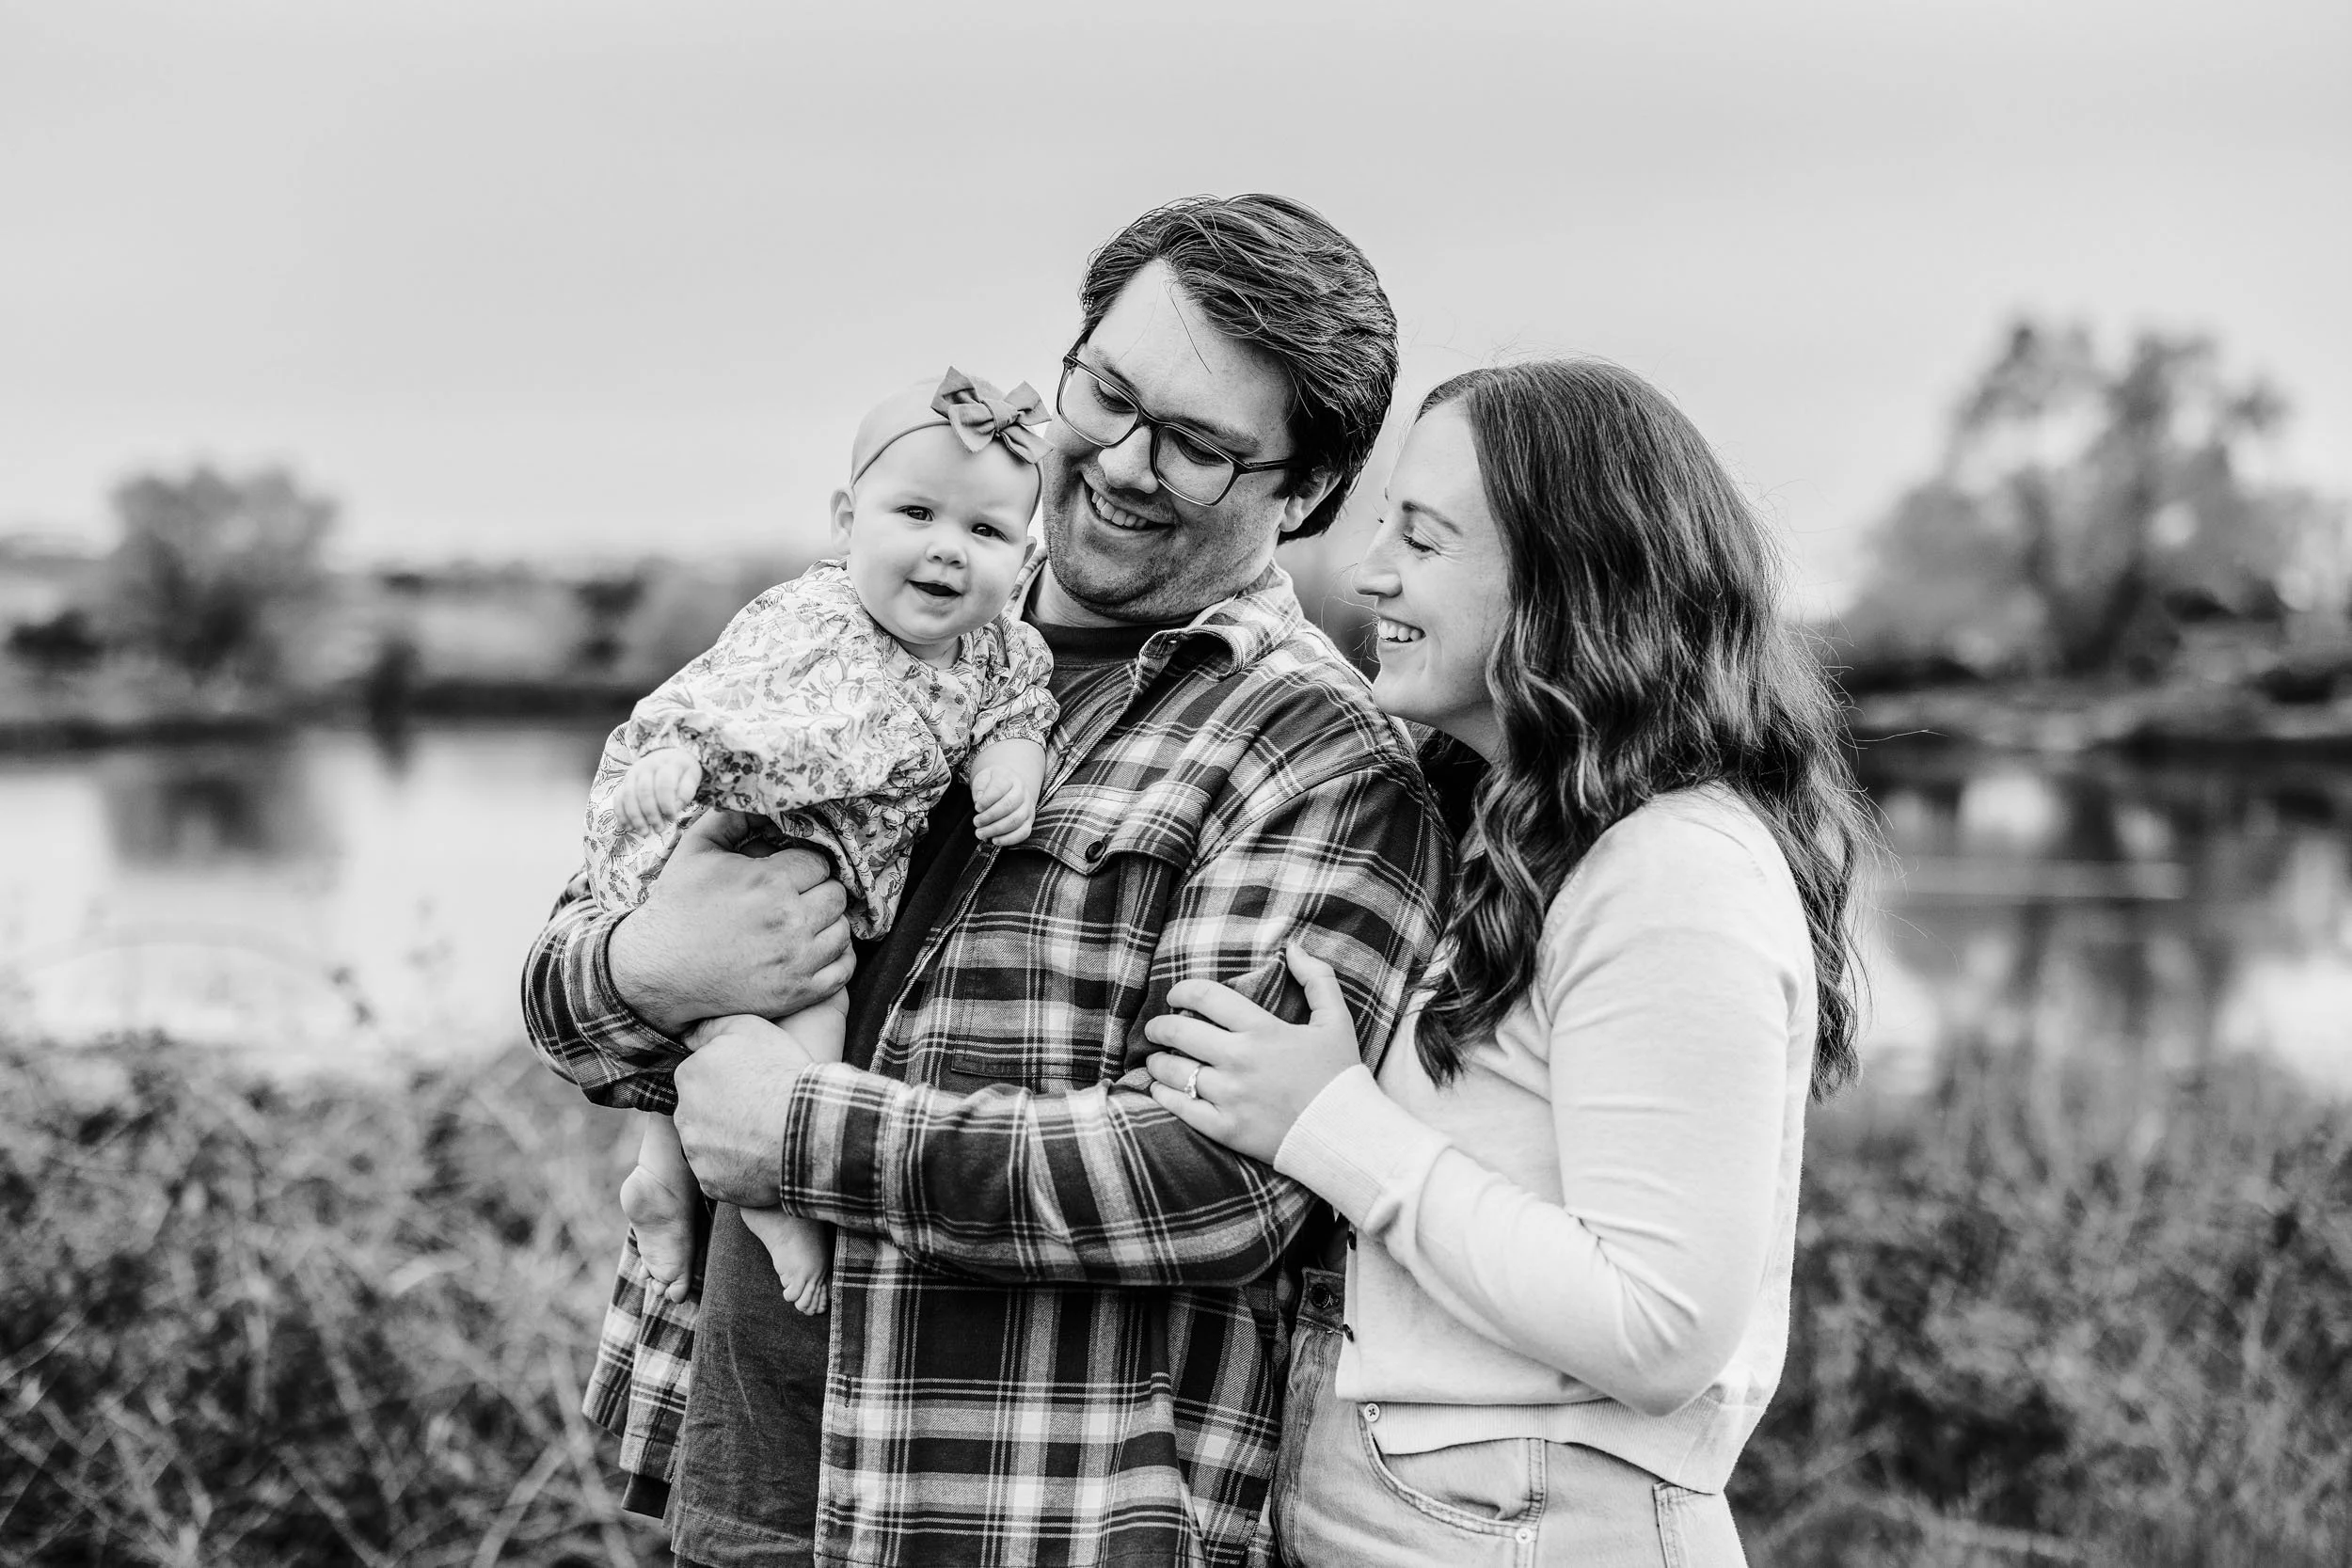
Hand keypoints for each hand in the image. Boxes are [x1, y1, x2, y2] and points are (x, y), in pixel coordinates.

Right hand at [609, 809, 854, 1035]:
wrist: (657, 969)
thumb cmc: (677, 905)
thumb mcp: (697, 849)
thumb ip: (734, 817)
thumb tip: (763, 798)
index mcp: (770, 882)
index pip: (819, 863)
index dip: (802, 867)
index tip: (785, 875)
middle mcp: (790, 920)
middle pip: (835, 895)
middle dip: (816, 892)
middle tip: (794, 899)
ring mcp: (797, 960)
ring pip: (842, 930)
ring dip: (825, 924)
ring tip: (800, 924)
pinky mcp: (798, 992)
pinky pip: (843, 969)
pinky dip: (835, 958)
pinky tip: (812, 950)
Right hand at [619, 748, 701, 832]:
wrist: (668, 755)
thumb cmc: (682, 772)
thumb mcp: (692, 777)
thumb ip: (686, 792)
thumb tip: (674, 809)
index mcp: (668, 764)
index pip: (664, 784)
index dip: (667, 804)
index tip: (672, 819)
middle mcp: (648, 766)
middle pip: (644, 791)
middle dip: (651, 813)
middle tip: (658, 829)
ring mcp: (633, 773)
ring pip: (629, 795)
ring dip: (635, 817)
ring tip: (644, 832)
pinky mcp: (625, 781)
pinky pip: (619, 797)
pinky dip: (621, 813)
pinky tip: (628, 827)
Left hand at [672, 1015, 806, 1207]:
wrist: (805, 1129)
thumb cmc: (781, 1073)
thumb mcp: (750, 1028)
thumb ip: (712, 1027)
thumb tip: (689, 1035)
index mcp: (689, 1076)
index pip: (698, 1076)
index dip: (725, 1080)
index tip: (750, 1084)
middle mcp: (683, 1116)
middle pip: (699, 1112)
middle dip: (722, 1111)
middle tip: (758, 1109)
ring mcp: (696, 1153)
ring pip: (708, 1145)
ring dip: (728, 1141)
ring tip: (764, 1136)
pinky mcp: (711, 1182)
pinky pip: (721, 1175)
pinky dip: (738, 1169)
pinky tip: (763, 1159)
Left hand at [971, 765, 1036, 845]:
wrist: (1009, 786)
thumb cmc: (992, 783)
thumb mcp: (983, 778)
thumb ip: (980, 786)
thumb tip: (979, 799)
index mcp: (1010, 778)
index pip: (1000, 788)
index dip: (987, 800)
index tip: (977, 807)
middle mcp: (1022, 792)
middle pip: (1008, 805)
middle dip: (990, 817)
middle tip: (976, 822)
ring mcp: (1028, 807)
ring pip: (1015, 820)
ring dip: (996, 829)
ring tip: (981, 833)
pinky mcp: (1029, 820)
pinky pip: (1023, 832)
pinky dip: (1009, 839)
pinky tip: (995, 840)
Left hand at [1139, 943, 1362, 1163]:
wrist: (1346, 1135)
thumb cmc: (1340, 1075)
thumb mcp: (1336, 1020)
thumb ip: (1317, 978)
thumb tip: (1293, 947)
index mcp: (1262, 1030)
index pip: (1205, 996)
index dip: (1182, 990)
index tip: (1175, 995)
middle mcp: (1240, 1060)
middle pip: (1179, 1032)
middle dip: (1159, 1026)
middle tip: (1155, 1028)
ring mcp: (1230, 1096)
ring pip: (1174, 1071)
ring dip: (1157, 1061)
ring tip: (1155, 1060)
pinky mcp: (1226, 1129)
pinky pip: (1181, 1108)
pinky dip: (1163, 1095)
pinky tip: (1161, 1088)